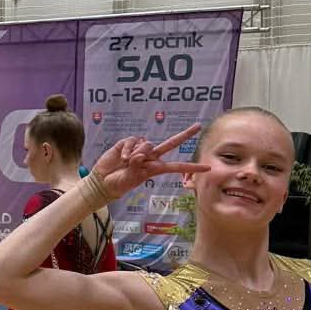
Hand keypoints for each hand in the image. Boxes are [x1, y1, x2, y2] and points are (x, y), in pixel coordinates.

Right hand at [90, 126, 209, 200]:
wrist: (103, 180)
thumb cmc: (119, 183)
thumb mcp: (131, 178)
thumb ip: (137, 166)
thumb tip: (140, 154)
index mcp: (155, 168)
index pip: (177, 166)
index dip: (191, 167)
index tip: (207, 168)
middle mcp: (150, 157)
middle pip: (170, 143)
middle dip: (185, 135)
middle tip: (198, 126)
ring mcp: (140, 149)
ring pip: (147, 144)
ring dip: (136, 153)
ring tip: (125, 163)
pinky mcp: (128, 143)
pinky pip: (133, 141)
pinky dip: (126, 149)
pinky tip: (120, 157)